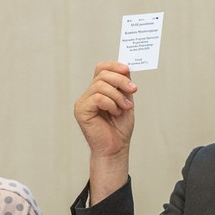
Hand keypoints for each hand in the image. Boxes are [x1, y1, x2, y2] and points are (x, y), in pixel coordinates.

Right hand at [73, 62, 137, 202]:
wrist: (116, 148)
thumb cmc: (119, 128)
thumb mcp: (126, 102)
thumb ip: (124, 87)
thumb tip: (126, 69)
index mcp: (98, 90)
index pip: (101, 68)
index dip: (114, 66)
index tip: (127, 70)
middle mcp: (88, 94)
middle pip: (102, 75)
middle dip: (121, 80)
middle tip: (133, 90)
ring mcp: (83, 102)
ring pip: (101, 85)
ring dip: (118, 95)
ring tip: (125, 108)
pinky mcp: (81, 110)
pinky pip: (97, 97)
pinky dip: (111, 103)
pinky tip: (115, 113)